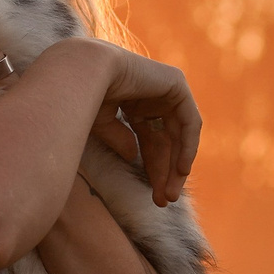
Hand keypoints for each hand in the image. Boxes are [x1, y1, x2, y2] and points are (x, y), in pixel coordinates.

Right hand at [85, 41, 200, 204]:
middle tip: (164, 200)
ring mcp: (166, 87)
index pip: (150, 140)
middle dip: (165, 172)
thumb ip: (121, 139)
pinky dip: (188, 146)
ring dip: (176, 166)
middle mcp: (152, 95)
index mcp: (133, 102)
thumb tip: (134, 157)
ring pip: (179, 135)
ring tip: (169, 194)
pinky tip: (181, 170)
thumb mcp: (103, 124)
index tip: (154, 195)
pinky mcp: (176, 83)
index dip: (153, 168)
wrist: (85, 73)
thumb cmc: (84, 96)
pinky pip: (189, 122)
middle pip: (165, 141)